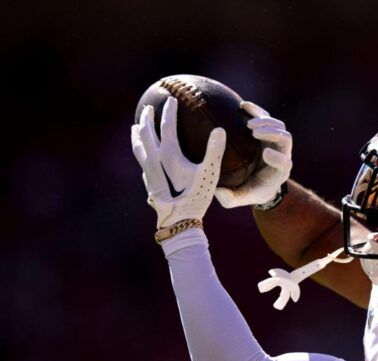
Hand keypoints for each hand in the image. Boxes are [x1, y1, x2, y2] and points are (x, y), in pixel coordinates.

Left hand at [131, 97, 226, 227]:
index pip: (167, 127)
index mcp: (168, 155)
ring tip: (135, 127)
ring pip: (139, 149)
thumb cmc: (197, 197)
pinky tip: (143, 155)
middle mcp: (154, 161)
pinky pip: (142, 162)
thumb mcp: (210, 173)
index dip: (169, 111)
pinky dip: (140, 152)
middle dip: (147, 119)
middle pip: (146, 134)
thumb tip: (219, 130)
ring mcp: (149, 173)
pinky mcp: (149, 183)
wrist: (180, 221)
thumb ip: (214, 151)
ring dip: (137, 136)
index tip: (171, 99)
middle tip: (147, 108)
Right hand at [214, 101, 291, 208]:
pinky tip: (243, 106)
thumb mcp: (239, 198)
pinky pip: (266, 117)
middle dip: (272, 134)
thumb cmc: (249, 191)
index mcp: (279, 172)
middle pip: (285, 140)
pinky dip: (257, 111)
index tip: (265, 154)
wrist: (256, 180)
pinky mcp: (267, 131)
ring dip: (266, 122)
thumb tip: (218, 192)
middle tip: (254, 132)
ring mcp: (275, 142)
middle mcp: (281, 154)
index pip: (285, 163)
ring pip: (279, 126)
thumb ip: (230, 198)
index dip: (278, 158)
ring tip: (249, 124)